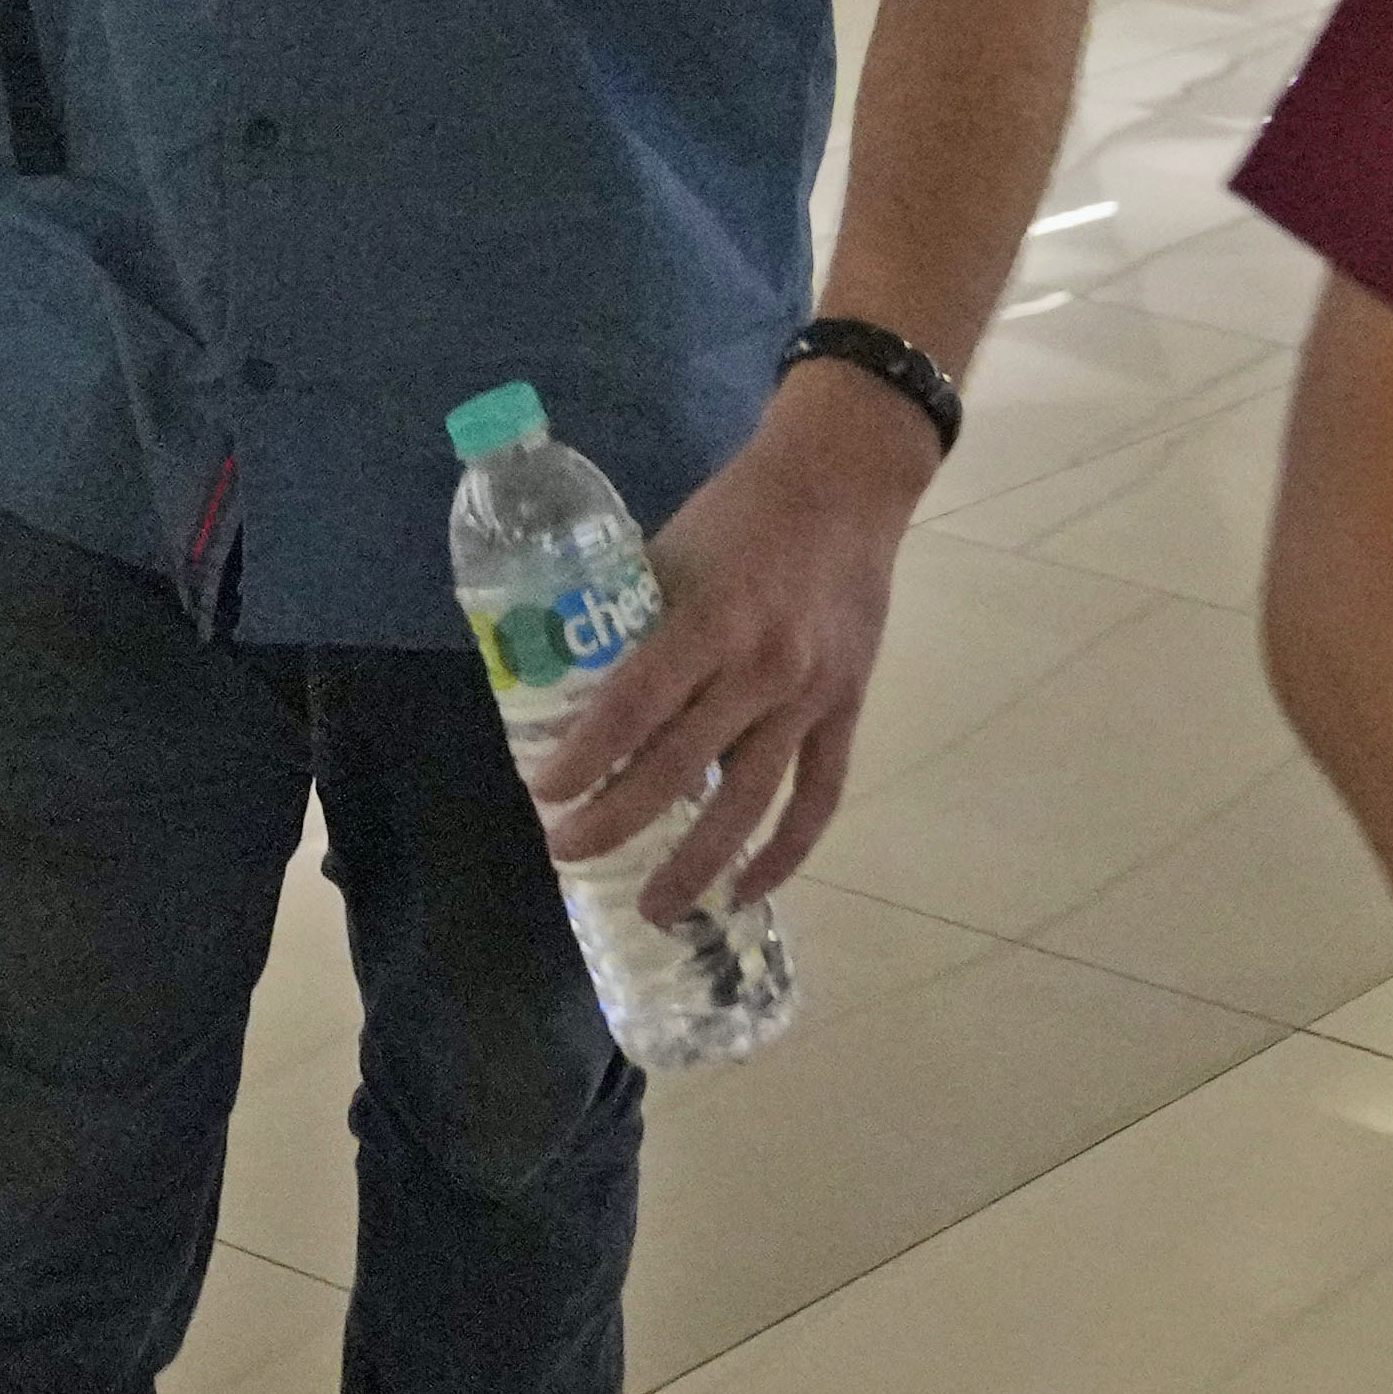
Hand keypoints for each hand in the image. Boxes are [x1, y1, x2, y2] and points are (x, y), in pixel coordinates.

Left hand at [521, 368, 929, 915]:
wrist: (844, 484)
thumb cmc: (739, 514)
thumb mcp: (669, 553)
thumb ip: (631, 623)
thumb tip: (573, 693)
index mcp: (709, 619)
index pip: (633, 706)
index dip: (585, 759)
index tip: (546, 794)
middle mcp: (761, 667)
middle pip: (681, 768)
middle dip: (617, 821)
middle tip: (568, 853)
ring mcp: (809, 696)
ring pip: (749, 802)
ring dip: (698, 864)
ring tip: (654, 909)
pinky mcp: (846, 710)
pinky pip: (817, 798)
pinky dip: (784, 852)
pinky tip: (745, 890)